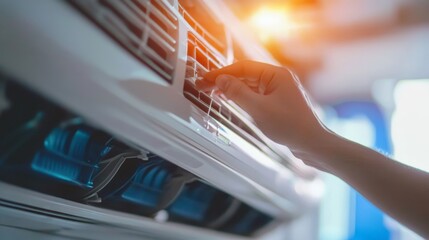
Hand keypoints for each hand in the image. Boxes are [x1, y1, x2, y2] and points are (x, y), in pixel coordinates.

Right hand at [195, 60, 328, 162]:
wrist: (313, 144)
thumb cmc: (291, 126)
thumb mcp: (259, 109)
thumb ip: (237, 93)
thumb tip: (221, 80)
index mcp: (277, 74)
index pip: (243, 67)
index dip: (222, 73)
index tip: (205, 79)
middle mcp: (278, 78)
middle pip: (246, 75)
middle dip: (225, 81)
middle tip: (204, 87)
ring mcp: (279, 90)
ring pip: (250, 85)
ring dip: (232, 89)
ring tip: (213, 94)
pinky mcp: (278, 102)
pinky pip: (256, 95)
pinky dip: (242, 97)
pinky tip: (231, 101)